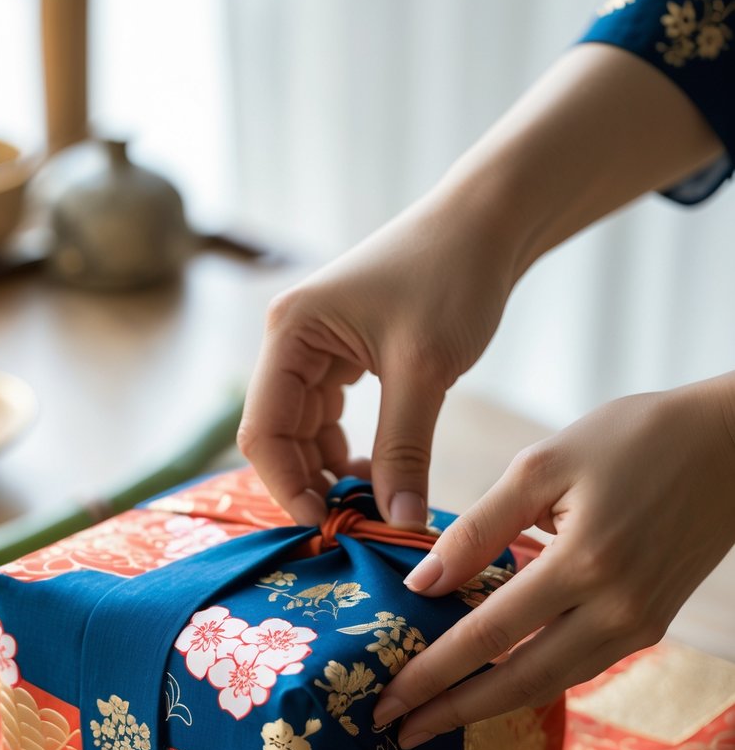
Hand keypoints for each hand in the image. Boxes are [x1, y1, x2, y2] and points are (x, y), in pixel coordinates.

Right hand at [238, 180, 518, 527]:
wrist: (486, 224)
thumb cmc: (452, 277)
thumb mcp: (425, 371)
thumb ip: (404, 450)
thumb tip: (397, 523)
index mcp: (291, 332)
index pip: (263, 430)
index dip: (287, 485)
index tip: (326, 526)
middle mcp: (290, 339)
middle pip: (278, 434)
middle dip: (309, 482)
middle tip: (353, 525)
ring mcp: (314, 346)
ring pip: (303, 429)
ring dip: (328, 470)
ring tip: (372, 504)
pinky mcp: (342, 353)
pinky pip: (328, 415)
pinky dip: (347, 448)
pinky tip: (378, 474)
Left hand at [372, 378, 734, 745]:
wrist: (732, 445)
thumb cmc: (634, 439)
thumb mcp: (543, 464)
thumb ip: (479, 528)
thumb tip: (422, 583)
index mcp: (584, 563)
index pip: (488, 636)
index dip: (432, 674)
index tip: (386, 700)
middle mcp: (616, 609)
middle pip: (518, 682)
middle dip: (452, 712)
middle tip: (397, 732)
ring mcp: (640, 625)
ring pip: (551, 684)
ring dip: (489, 707)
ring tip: (436, 717)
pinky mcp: (650, 626)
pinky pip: (579, 666)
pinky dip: (531, 681)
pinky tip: (494, 683)